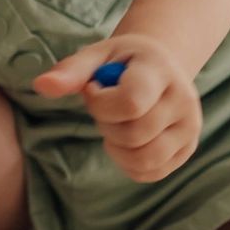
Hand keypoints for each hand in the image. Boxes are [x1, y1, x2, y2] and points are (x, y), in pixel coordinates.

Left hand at [33, 34, 200, 183]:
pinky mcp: (186, 150)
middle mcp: (184, 100)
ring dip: (117, 147)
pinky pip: (148, 173)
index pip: (132, 103)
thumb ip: (70, 71)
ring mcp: (189, 128)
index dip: (101, 104)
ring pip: (143, 160)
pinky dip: (127, 163)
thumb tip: (40, 86)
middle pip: (133, 135)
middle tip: (106, 107)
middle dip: (106, 125)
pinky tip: (126, 139)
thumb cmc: (121, 62)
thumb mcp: (96, 56)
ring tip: (116, 124)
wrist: (159, 67)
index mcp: (161, 71)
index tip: (94, 89)